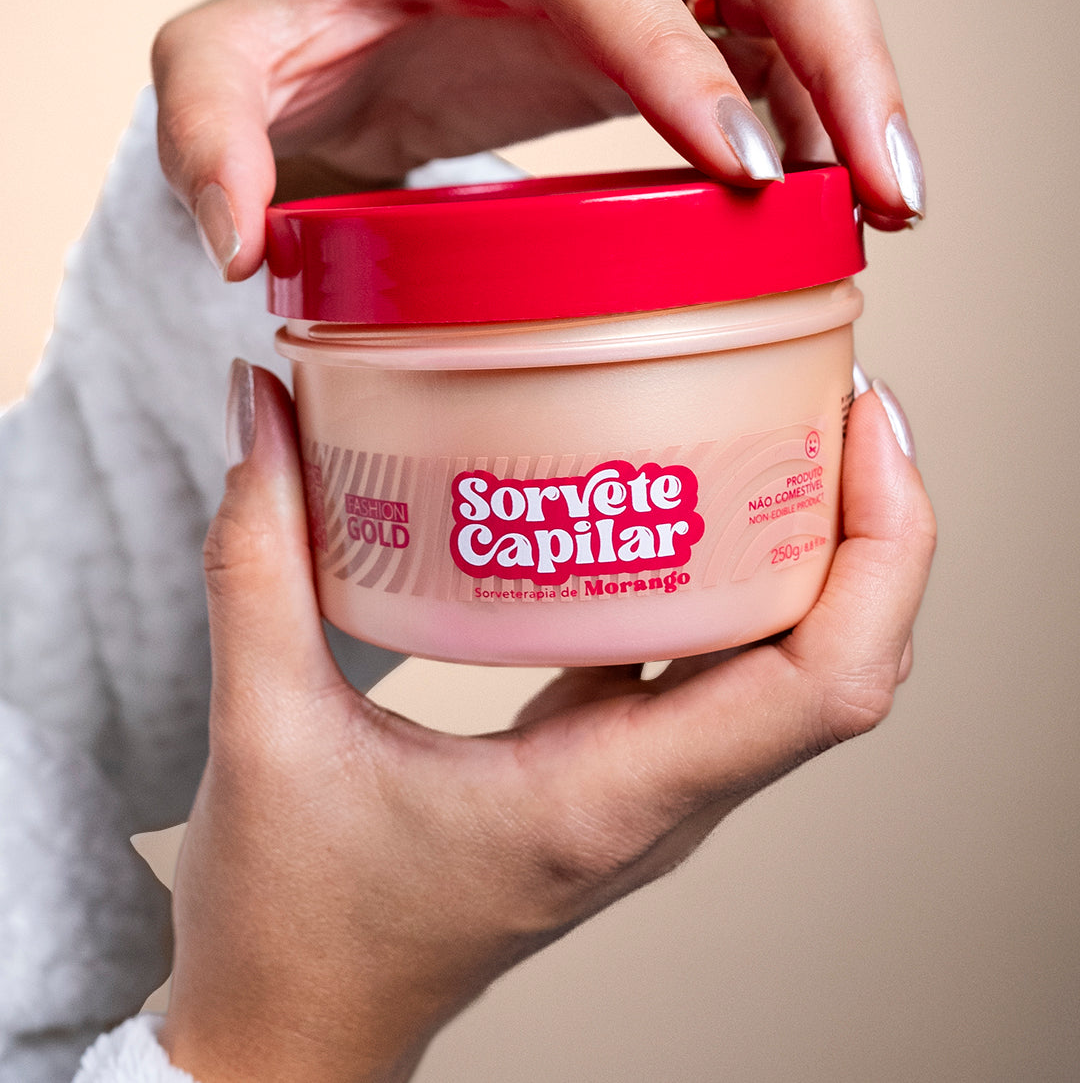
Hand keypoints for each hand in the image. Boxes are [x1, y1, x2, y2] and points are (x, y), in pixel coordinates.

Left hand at [151, 0, 924, 280]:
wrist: (329, 71)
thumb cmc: (284, 60)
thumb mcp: (211, 78)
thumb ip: (201, 135)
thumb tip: (244, 242)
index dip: (680, 53)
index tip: (744, 170)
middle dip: (840, 47)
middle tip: (882, 187)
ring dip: (857, 86)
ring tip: (889, 209)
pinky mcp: (657, 24)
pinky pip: (770, 44)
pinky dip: (818, 113)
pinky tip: (839, 197)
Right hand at [159, 365, 933, 1082]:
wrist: (295, 1032)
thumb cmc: (292, 925)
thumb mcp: (262, 733)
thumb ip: (257, 561)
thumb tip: (259, 410)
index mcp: (607, 797)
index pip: (820, 685)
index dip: (880, 551)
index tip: (863, 427)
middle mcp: (657, 797)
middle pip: (839, 662)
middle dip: (869, 526)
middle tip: (835, 393)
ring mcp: (645, 789)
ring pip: (792, 670)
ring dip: (815, 553)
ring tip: (787, 428)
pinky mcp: (612, 771)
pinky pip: (715, 671)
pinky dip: (732, 582)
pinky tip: (684, 503)